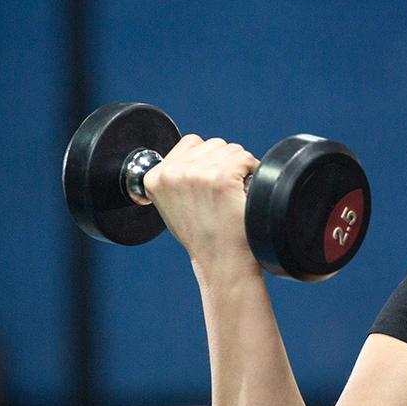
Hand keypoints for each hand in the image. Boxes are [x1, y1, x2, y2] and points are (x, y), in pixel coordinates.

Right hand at [142, 134, 261, 272]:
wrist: (221, 262)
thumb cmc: (203, 237)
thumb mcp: (172, 205)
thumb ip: (176, 178)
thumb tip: (193, 157)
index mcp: (155, 178)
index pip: (190, 143)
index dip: (206, 162)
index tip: (209, 185)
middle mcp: (172, 173)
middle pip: (212, 144)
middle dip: (223, 163)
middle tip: (223, 193)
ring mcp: (197, 174)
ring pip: (230, 149)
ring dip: (238, 167)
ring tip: (231, 195)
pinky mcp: (221, 177)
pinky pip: (245, 158)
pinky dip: (251, 172)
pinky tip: (242, 193)